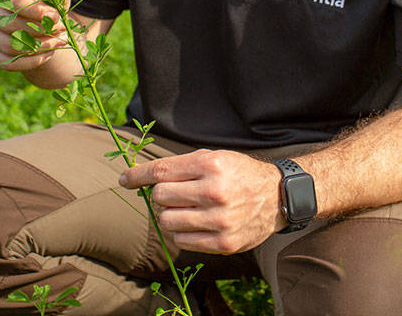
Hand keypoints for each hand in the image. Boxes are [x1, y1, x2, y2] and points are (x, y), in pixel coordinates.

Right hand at [0, 0, 69, 72]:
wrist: (33, 18)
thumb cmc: (43, 0)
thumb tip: (55, 0)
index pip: (13, 1)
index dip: (36, 11)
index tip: (56, 17)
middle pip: (12, 24)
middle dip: (41, 30)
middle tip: (62, 29)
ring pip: (10, 45)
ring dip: (40, 46)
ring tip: (59, 41)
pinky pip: (7, 62)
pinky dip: (31, 61)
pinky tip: (49, 54)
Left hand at [118, 149, 284, 253]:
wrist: (277, 196)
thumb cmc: (239, 173)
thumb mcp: (216, 158)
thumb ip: (183, 167)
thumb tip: (144, 178)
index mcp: (212, 165)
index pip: (163, 171)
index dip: (138, 175)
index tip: (124, 179)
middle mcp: (214, 191)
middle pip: (160, 196)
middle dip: (162, 194)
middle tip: (176, 192)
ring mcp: (219, 219)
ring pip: (167, 221)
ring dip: (171, 214)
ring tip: (187, 209)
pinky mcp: (223, 242)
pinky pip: (182, 241)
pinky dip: (183, 232)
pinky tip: (197, 223)